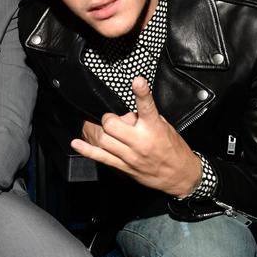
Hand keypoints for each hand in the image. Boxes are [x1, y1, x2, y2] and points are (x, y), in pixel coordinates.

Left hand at [71, 76, 201, 197]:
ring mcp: (131, 156)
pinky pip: (101, 157)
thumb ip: (145, 117)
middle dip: (109, 118)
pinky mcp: (125, 167)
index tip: (138, 81)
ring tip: (108, 131)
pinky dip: (86, 150)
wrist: (181, 176)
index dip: (142, 93)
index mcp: (154, 128)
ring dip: (102, 131)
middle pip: (112, 125)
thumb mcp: (164, 127)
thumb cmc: (173, 148)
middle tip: (114, 119)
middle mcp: (141, 141)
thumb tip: (128, 112)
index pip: (146, 107)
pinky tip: (76, 143)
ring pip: (104, 140)